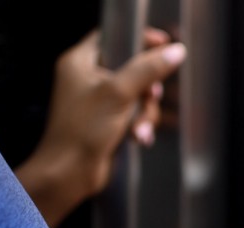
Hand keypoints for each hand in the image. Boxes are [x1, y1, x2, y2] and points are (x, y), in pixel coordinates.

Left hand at [16, 29, 185, 226]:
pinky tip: (138, 138)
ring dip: (145, 113)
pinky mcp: (108, 123)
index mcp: (80, 62)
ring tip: (139, 130)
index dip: (140, 39)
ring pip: (138, 95)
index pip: (115, 36)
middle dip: (147, 89)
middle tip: (150, 97)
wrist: (69, 174)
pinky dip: (140, 125)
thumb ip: (147, 69)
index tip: (164, 45)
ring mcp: (98, 102)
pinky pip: (135, 115)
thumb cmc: (81, 132)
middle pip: (133, 68)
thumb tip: (175, 52)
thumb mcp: (118, 94)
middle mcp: (87, 79)